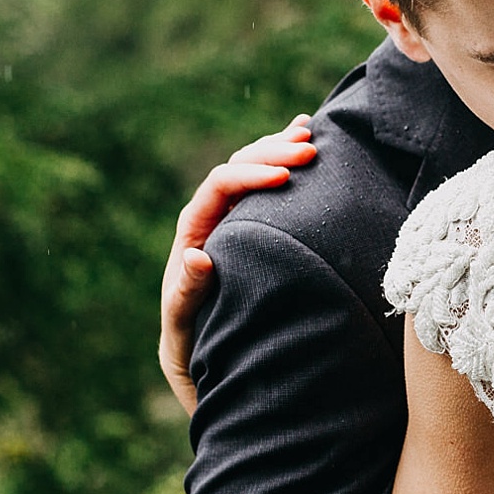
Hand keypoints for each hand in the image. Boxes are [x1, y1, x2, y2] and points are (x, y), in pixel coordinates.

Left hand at [159, 116, 317, 415]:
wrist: (199, 359)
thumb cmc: (191, 346)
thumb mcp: (184, 325)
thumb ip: (187, 292)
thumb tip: (197, 256)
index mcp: (194, 233)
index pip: (220, 187)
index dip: (250, 175)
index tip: (285, 177)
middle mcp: (211, 220)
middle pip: (238, 169)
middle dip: (272, 153)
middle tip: (310, 149)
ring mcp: (232, 222)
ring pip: (253, 171)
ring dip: (279, 150)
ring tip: (309, 134)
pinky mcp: (253, 230)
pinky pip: (268, 188)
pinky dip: (284, 160)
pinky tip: (304, 136)